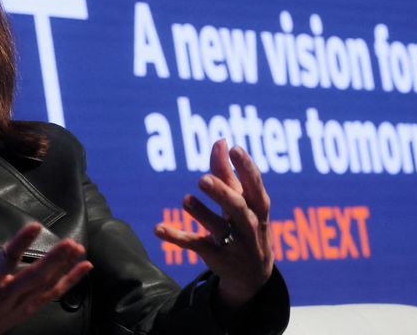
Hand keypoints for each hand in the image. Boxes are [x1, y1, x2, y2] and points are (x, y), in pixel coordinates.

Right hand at [0, 207, 92, 333]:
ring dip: (63, 268)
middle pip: (31, 278)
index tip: (34, 226)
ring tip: (78, 248)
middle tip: (70, 242)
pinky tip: (84, 268)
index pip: (2, 263)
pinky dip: (69, 282)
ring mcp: (16, 306)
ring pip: (43, 287)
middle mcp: (1, 297)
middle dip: (52, 261)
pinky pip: (50, 296)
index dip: (19, 245)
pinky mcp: (25, 310)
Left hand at [155, 139, 273, 307]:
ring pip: (218, 228)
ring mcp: (234, 244)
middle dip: (222, 193)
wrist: (253, 275)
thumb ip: (228, 172)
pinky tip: (158, 228)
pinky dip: (176, 237)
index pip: (255, 185)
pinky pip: (195, 245)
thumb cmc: (246, 224)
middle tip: (203, 179)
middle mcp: (249, 225)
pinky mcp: (216, 257)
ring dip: (202, 214)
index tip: (234, 148)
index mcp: (257, 207)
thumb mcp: (242, 201)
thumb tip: (220, 140)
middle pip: (238, 208)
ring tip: (186, 199)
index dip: (246, 167)